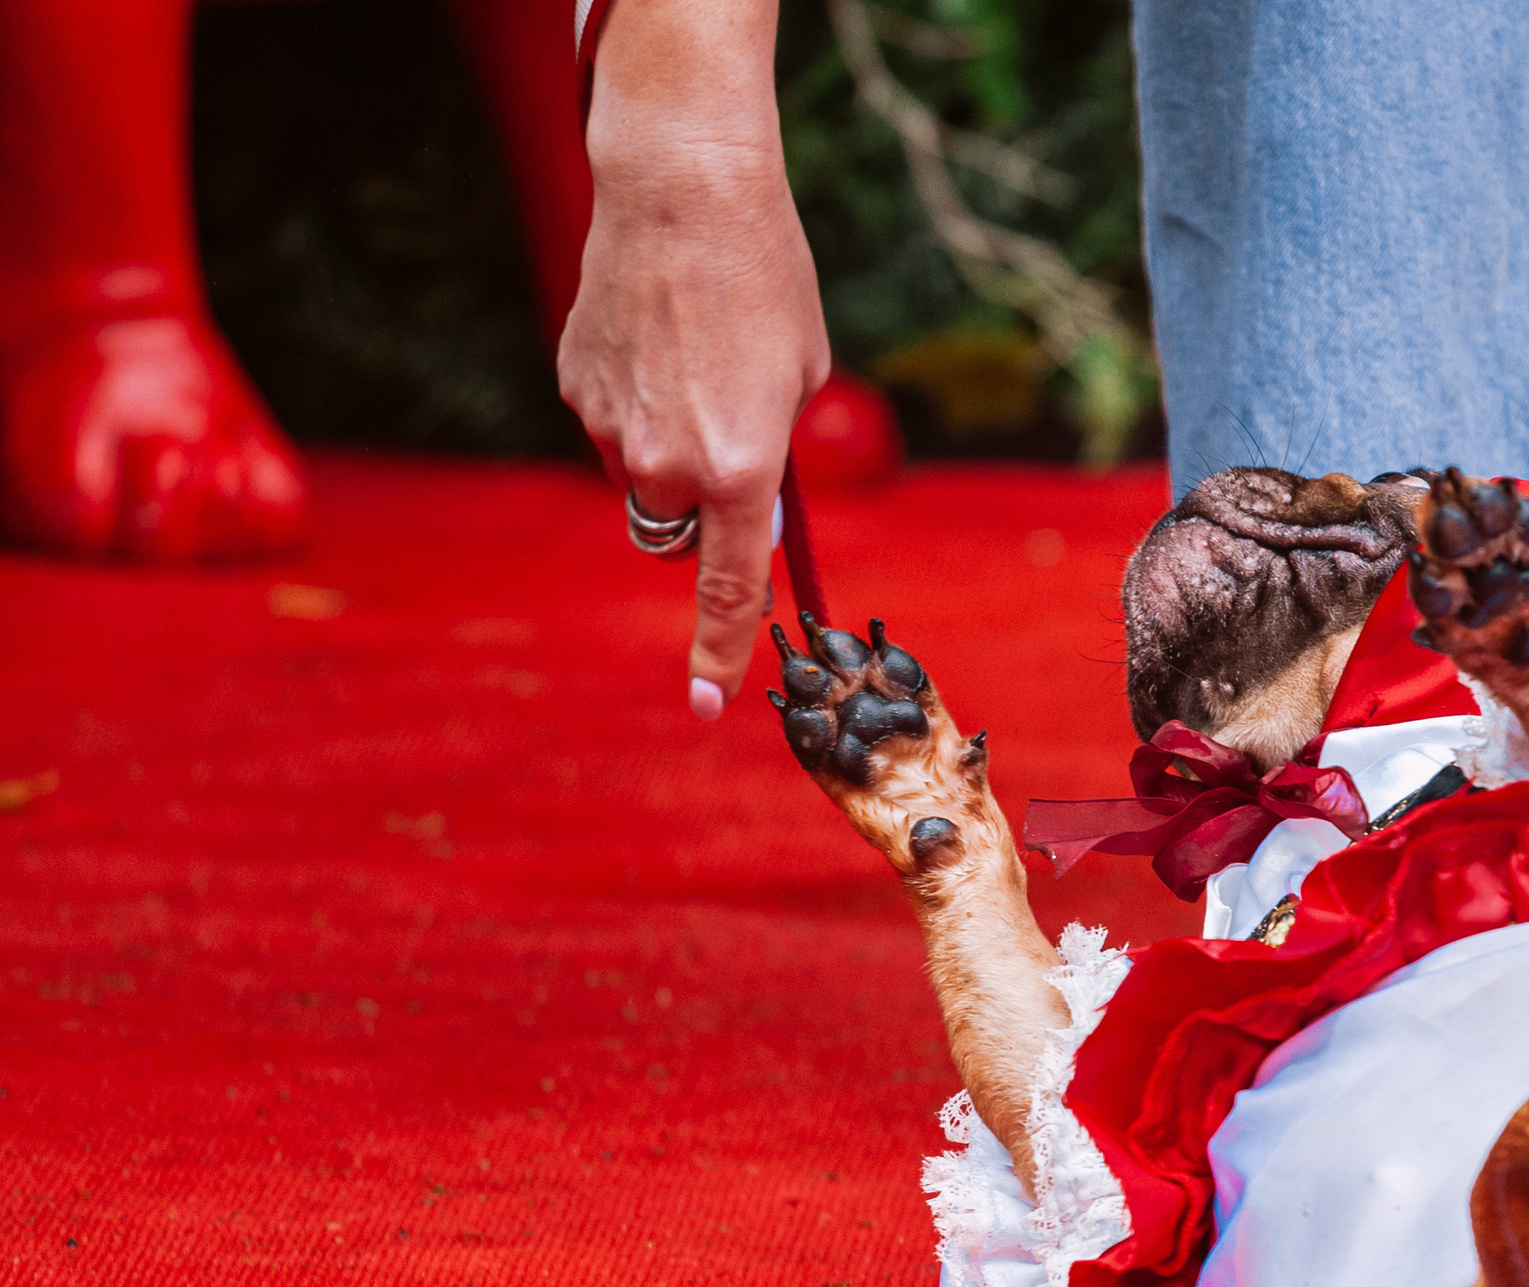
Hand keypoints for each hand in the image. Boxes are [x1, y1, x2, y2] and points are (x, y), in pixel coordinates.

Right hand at [557, 0, 830, 718]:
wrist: (681, 189)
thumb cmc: (766, 278)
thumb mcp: (800, 378)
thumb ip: (774, 457)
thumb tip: (749, 499)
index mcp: (742, 471)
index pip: (729, 589)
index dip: (719, 650)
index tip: (709, 702)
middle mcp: (668, 464)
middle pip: (677, 536)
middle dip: (700, 515)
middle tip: (725, 443)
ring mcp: (610, 429)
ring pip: (641, 477)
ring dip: (667, 447)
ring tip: (693, 358)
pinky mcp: (574, 388)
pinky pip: (610, 423)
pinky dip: (634, 399)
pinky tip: (655, 333)